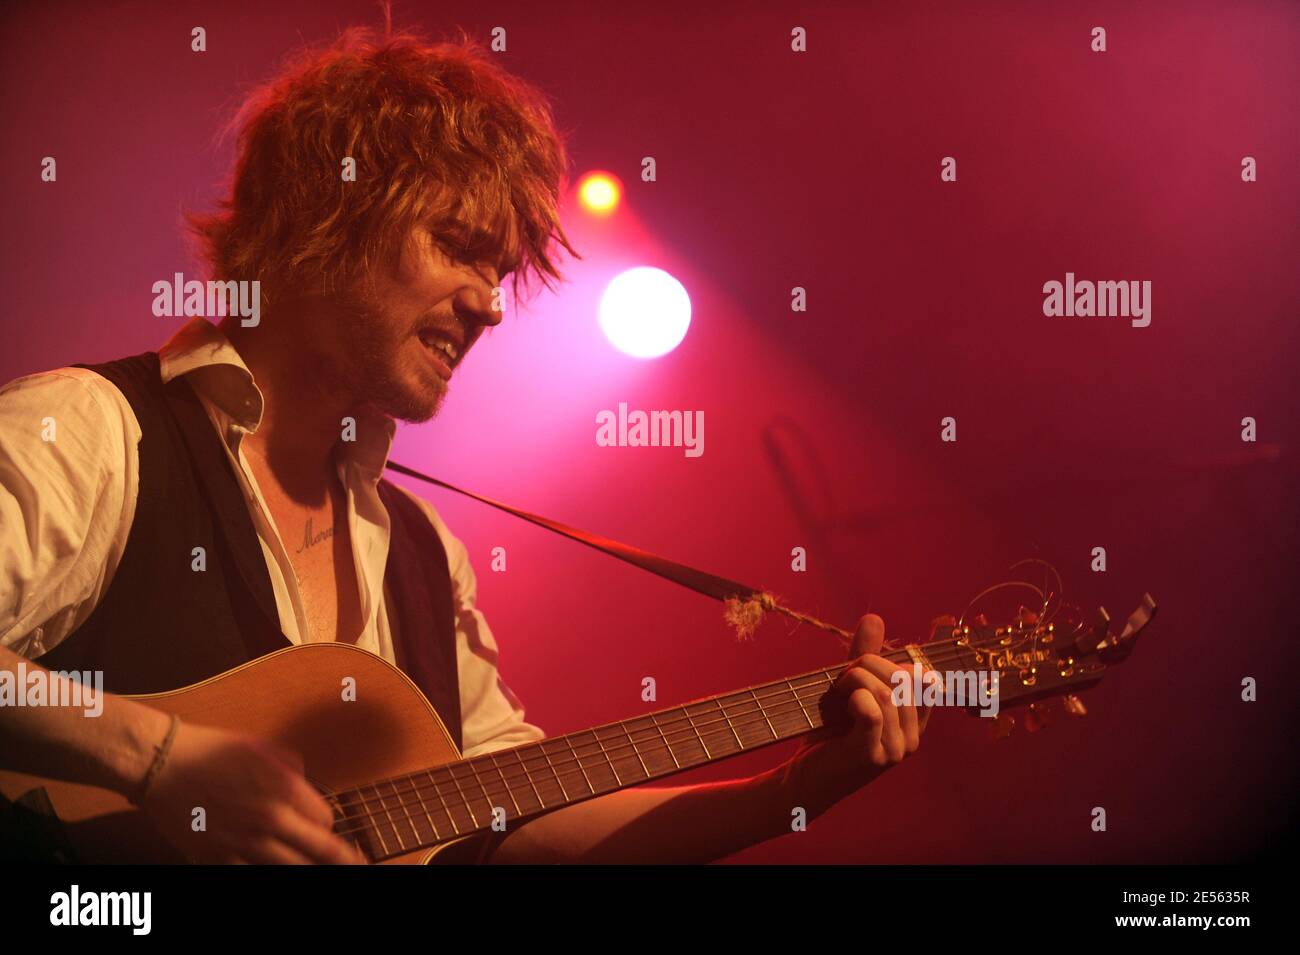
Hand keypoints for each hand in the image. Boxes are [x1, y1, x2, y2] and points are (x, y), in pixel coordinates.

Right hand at [135, 718, 362, 863]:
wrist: (162, 764)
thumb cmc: (211, 751)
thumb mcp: (262, 749)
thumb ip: (292, 770)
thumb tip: (306, 789)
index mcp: (285, 788)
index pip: (326, 821)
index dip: (328, 826)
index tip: (325, 828)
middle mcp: (269, 819)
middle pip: (319, 852)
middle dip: (340, 859)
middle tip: (356, 866)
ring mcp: (244, 843)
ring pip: (290, 869)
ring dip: (305, 867)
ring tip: (316, 867)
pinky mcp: (218, 858)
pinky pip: (252, 873)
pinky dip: (267, 871)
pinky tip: (273, 866)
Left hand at [777, 613, 929, 817]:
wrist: (803, 777)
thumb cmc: (829, 733)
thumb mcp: (850, 689)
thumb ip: (865, 656)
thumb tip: (874, 617)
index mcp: (915, 723)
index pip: (921, 676)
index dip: (888, 662)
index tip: (859, 671)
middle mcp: (913, 739)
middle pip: (903, 678)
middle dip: (867, 666)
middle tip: (839, 680)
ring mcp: (896, 751)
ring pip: (886, 691)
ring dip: (852, 681)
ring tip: (834, 693)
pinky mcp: (871, 756)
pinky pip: (873, 711)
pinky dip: (854, 698)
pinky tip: (841, 704)